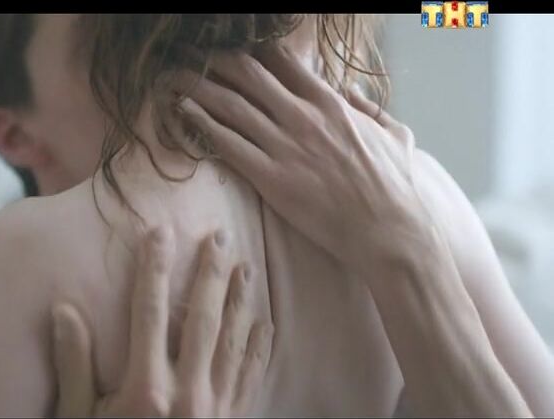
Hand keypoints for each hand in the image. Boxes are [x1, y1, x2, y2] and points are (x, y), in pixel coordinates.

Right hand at [52, 228, 273, 416]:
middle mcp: (184, 392)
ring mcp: (212, 409)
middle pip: (201, 318)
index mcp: (142, 388)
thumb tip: (64, 310)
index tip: (159, 230)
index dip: (154, 267)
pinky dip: (258, 350)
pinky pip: (249, 380)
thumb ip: (72, 368)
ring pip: (232, 342)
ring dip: (240, 302)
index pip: (148, 310)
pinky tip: (265, 325)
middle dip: (211, 273)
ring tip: (248, 268)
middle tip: (221, 235)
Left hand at [167, 44, 435, 267]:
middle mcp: (302, 116)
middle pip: (246, 74)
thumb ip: (371, 108)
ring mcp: (285, 146)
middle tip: (191, 54)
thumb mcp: (395, 134)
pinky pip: (228, 144)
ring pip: (230, 105)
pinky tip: (183, 111)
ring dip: (197, 86)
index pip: (281, 60)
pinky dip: (202, 123)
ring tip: (172, 76)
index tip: (231, 48)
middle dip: (215, 59)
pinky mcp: (271, 178)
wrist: (389, 230)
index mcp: (330, 102)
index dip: (251, 50)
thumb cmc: (394, 185)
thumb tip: (350, 91)